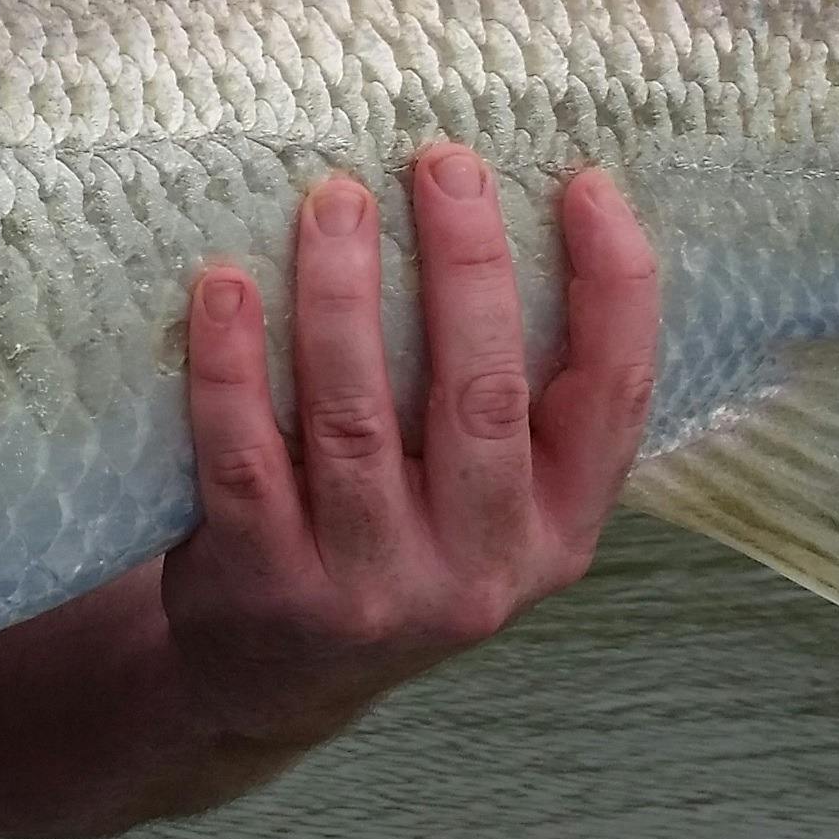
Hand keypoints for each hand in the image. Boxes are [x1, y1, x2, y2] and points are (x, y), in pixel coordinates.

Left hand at [162, 143, 658, 754]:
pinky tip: (223, 285)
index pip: (615, 397)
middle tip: (441, 161)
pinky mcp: (268, 588)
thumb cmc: (391, 537)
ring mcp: (373, 587)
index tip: (585, 182)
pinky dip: (230, 368)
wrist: (270, 677)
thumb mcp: (482, 498)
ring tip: (331, 200)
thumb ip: (506, 395)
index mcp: (560, 527)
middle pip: (481, 394)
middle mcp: (482, 568)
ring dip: (341, 297)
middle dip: (465, 265)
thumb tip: (502, 207)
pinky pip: (245, 459)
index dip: (614, 286)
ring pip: (357, 420)